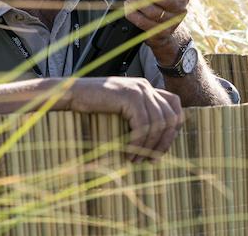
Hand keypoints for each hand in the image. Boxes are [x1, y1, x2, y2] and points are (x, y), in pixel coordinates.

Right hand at [67, 77, 183, 160]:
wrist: (72, 94)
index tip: (162, 147)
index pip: (175, 105)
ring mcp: (138, 90)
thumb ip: (137, 115)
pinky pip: (143, 124)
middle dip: (164, 142)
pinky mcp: (129, 97)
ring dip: (149, 146)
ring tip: (137, 160)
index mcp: (146, 88)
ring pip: (159, 123)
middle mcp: (145, 86)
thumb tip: (155, 139)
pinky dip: (138, 142)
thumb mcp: (121, 109)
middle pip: (171, 116)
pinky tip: (128, 153)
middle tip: (151, 159)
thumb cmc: (93, 106)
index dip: (174, 128)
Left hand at [123, 0, 191, 65]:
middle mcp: (180, 8)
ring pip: (154, 12)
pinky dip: (134, 14)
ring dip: (138, 2)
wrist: (165, 28)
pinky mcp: (160, 32)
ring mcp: (171, 22)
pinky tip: (128, 7)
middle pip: (166, 0)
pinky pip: (145, 24)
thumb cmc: (160, 1)